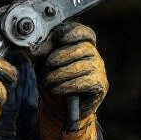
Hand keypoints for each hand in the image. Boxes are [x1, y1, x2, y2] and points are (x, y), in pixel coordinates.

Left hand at [36, 22, 107, 139]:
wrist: (58, 107)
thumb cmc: (53, 81)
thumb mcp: (44, 63)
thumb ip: (43, 52)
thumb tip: (39, 47)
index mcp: (82, 45)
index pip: (85, 33)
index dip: (74, 32)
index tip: (59, 37)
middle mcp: (95, 56)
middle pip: (84, 47)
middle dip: (62, 55)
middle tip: (48, 64)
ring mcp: (99, 70)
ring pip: (83, 66)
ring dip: (61, 73)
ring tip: (49, 81)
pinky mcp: (100, 85)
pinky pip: (85, 82)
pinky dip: (67, 86)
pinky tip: (57, 89)